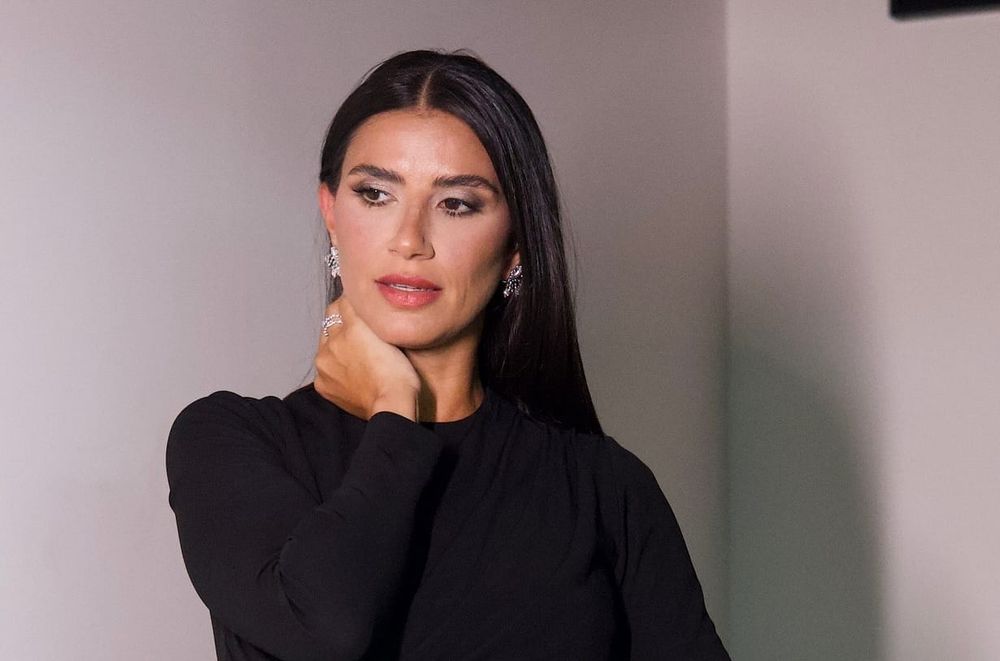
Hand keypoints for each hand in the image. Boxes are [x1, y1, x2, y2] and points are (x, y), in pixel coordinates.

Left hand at [313, 297, 420, 420]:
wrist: (392, 406)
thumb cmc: (399, 372)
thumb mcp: (389, 333)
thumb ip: (370, 313)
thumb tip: (357, 297)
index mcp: (349, 328)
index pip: (340, 303)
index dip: (352, 303)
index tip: (362, 306)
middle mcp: (330, 345)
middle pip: (330, 323)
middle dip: (342, 323)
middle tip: (362, 331)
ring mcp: (324, 366)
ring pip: (326, 345)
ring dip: (337, 344)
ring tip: (358, 353)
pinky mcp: (323, 385)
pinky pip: (326, 368)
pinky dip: (336, 366)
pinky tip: (353, 371)